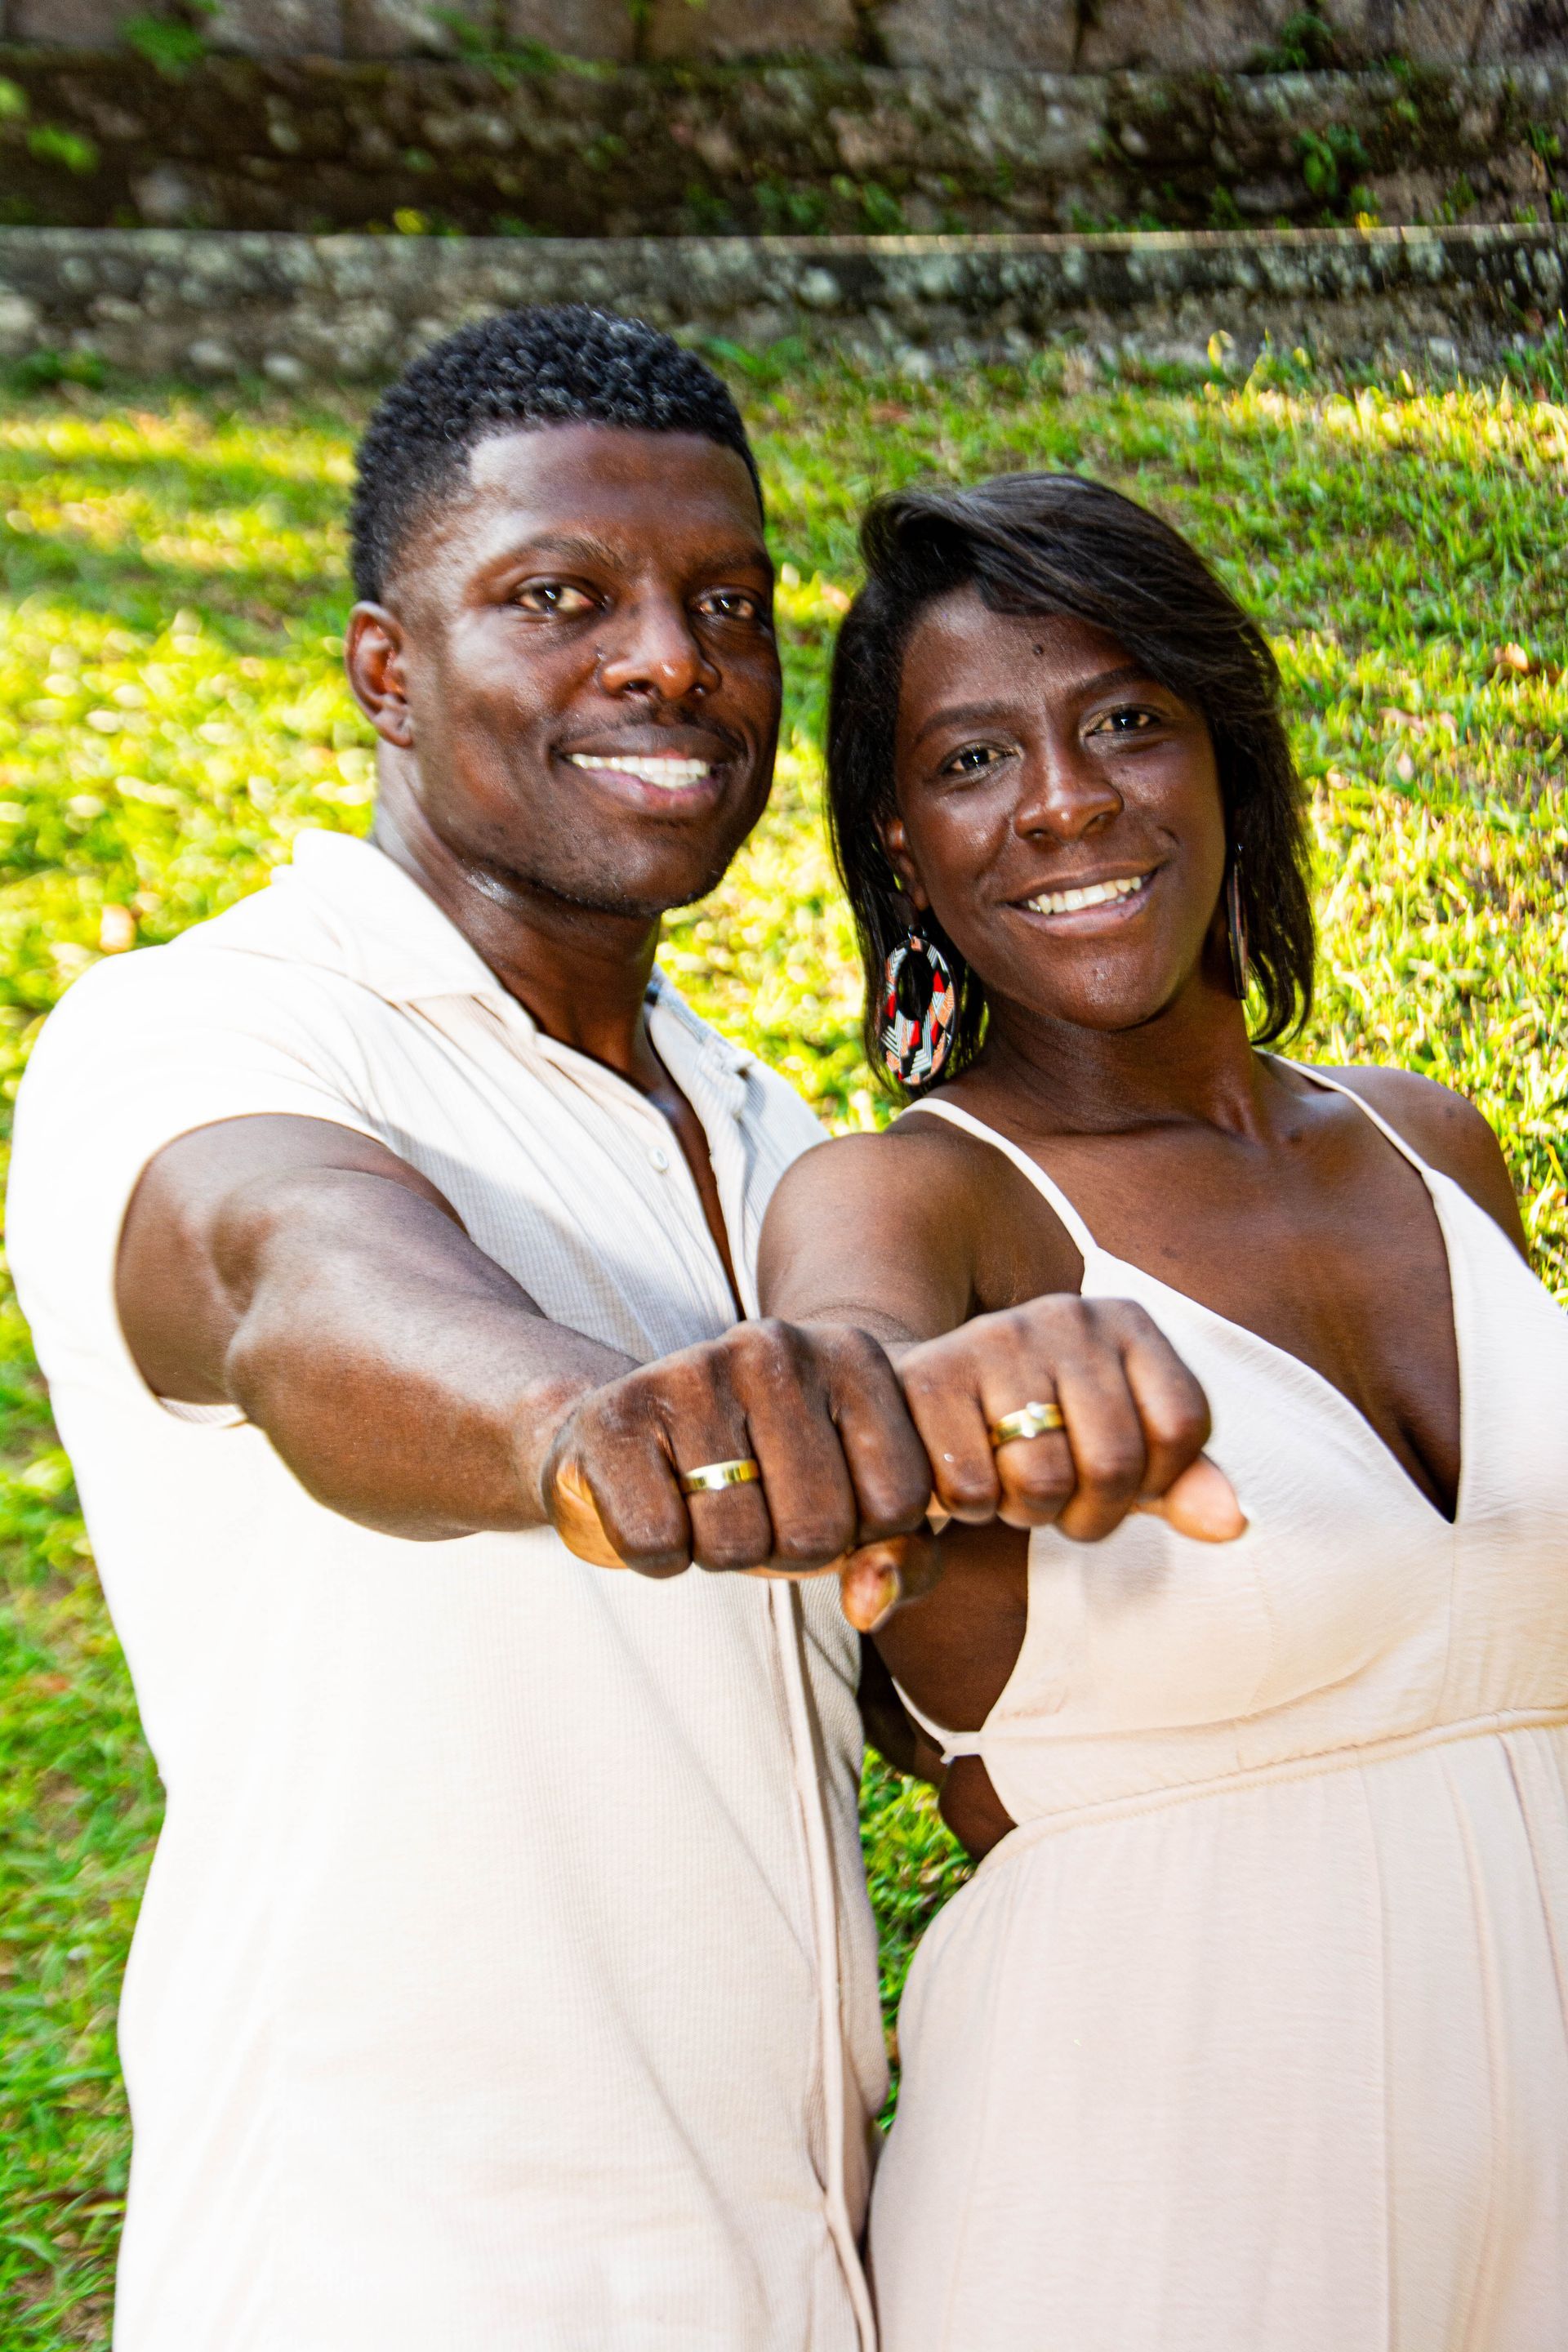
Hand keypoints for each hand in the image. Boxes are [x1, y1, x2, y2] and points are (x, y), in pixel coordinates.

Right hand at [540, 1323, 940, 1613]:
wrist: (636, 1429)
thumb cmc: (768, 1474)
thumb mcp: (857, 1506)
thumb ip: (904, 1556)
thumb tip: (867, 1605)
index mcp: (854, 1356)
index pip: (900, 1503)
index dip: (862, 1533)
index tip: (828, 1497)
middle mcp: (777, 1348)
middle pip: (818, 1533)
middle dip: (785, 1549)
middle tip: (756, 1507)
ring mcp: (694, 1369)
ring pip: (737, 1544)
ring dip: (719, 1552)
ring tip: (705, 1501)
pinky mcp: (616, 1413)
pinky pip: (658, 1543)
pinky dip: (657, 1554)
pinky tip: (657, 1501)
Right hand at [897, 1296, 1244, 1543]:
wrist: (922, 1401)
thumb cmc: (1038, 1431)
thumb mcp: (1121, 1448)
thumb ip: (1182, 1483)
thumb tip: (1233, 1522)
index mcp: (1127, 1321)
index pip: (1183, 1427)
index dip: (1154, 1483)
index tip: (1116, 1480)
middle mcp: (1067, 1313)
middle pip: (1115, 1463)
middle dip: (1089, 1514)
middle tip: (1059, 1500)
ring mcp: (997, 1337)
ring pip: (1043, 1480)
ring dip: (1026, 1512)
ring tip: (1011, 1483)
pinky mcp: (932, 1375)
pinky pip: (974, 1489)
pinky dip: (971, 1508)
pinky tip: (964, 1472)